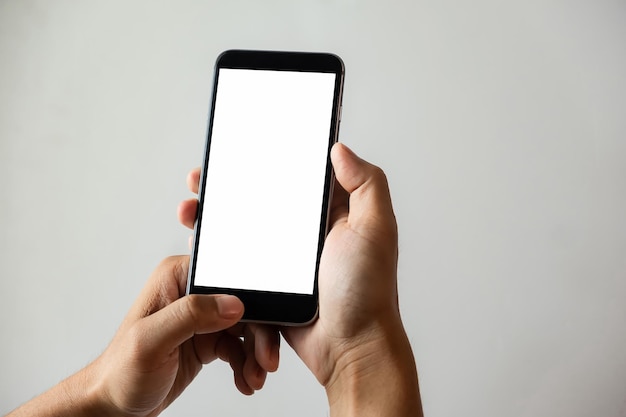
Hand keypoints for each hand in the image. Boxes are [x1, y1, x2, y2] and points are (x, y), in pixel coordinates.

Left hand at [8, 256, 278, 416]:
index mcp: (177, 278)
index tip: (265, 328)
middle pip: (244, 305)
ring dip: (256, 354)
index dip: (253, 302)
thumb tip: (233, 302)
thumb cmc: (120, 372)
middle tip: (266, 361)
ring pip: (247, 328)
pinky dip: (247, 364)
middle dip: (260, 335)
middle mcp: (192, 293)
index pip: (229, 279)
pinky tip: (245, 379)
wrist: (115, 404)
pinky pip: (239, 347)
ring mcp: (201, 317)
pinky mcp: (207, 338)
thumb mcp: (150, 341)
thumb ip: (190, 315)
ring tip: (254, 377)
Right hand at [179, 143, 421, 415]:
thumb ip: (366, 184)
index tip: (236, 150)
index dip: (264, 161)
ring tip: (191, 211)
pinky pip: (239, 263)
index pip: (293, 177)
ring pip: (243, 230)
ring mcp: (285, 260)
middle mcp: (306, 234)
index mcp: (330, 214)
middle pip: (259, 201)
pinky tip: (199, 245)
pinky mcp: (270, 284)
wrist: (349, 348)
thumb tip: (339, 149)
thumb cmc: (367, 292)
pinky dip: (218, 254)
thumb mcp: (375, 229)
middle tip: (201, 181)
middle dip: (227, 187)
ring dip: (215, 218)